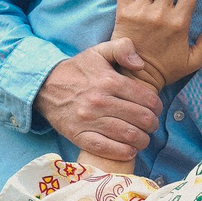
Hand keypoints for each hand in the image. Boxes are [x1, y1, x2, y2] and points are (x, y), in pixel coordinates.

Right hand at [37, 38, 162, 166]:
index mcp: (109, 81)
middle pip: (141, 119)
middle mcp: (100, 101)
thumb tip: (141, 64)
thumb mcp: (99, 51)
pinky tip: (129, 150)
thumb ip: (123, 48)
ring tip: (143, 138)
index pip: (146, 99)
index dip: (157, 106)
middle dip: (152, 124)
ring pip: (128, 136)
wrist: (44, 86)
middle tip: (151, 125)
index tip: (155, 109)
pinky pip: (106, 149)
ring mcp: (88, 121)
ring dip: (142, 140)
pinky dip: (123, 152)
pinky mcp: (78, 136)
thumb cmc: (77, 70)